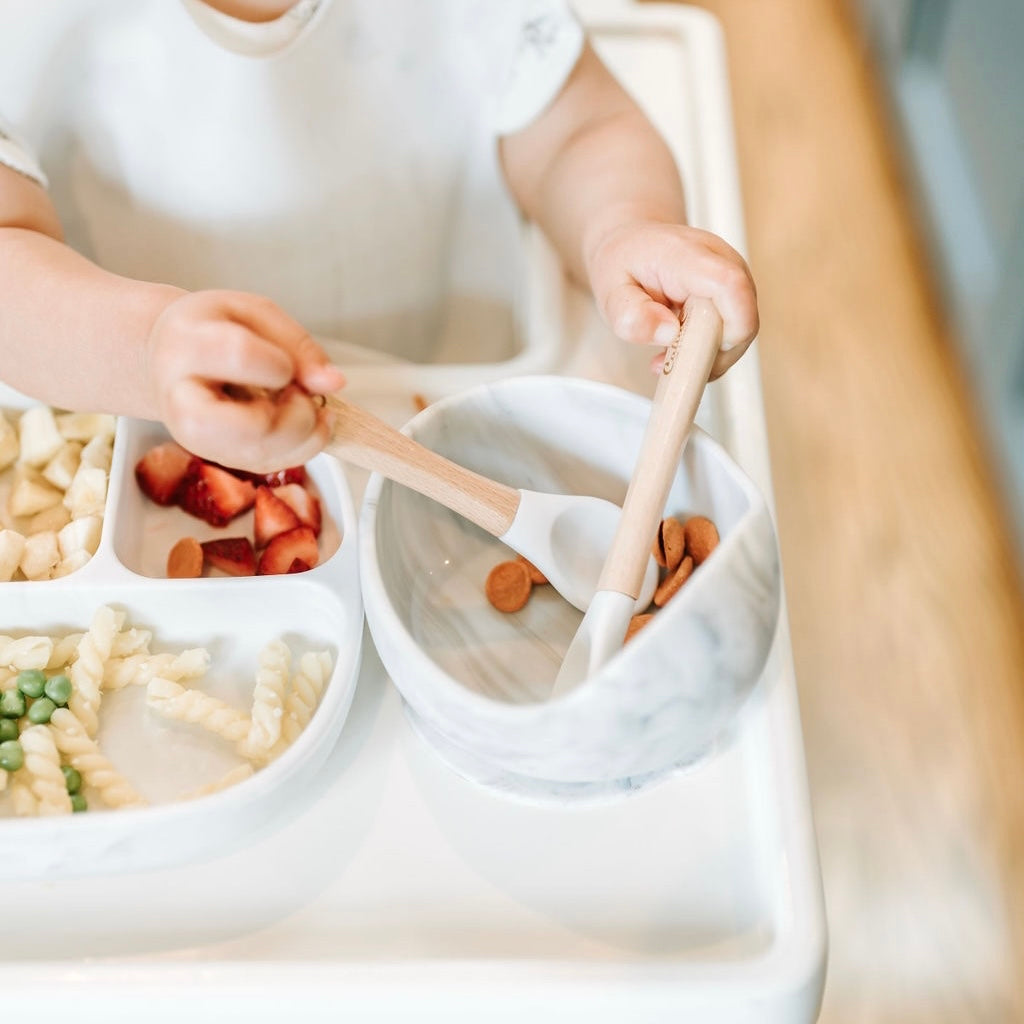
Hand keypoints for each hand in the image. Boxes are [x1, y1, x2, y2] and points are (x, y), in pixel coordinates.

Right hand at [144, 290, 344, 471]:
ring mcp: (196, 437)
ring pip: (258, 454)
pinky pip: (268, 464)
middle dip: (294, 417)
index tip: (286, 365)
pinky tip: (300, 423)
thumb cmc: (215, 330)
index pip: (240, 355)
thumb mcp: (255, 314)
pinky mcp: (217, 457)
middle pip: (245, 426)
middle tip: (300, 396)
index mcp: (186, 344)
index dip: (280, 364)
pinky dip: (299, 448)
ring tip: (307, 407)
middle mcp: (182, 399)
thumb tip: (333, 383)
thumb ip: (297, 344)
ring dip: (304, 436)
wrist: (170, 359)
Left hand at [585, 221, 758, 379]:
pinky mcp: (734, 292)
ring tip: (668, 354)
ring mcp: (732, 274)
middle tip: (669, 362)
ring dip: (708, 354)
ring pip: (741, 329)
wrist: (632, 243)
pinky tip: (680, 347)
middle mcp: (720, 259)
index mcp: (687, 254)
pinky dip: (710, 347)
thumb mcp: (609, 292)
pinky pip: (733, 329)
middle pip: (742, 317)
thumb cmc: (623, 263)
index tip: (700, 355)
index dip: (730, 328)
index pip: (730, 286)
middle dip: (710, 354)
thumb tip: (667, 334)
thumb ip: (630, 316)